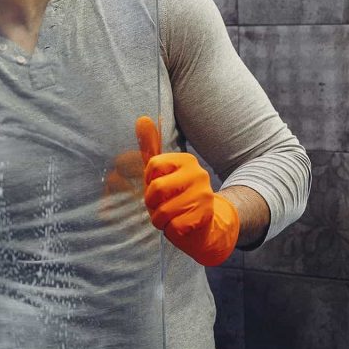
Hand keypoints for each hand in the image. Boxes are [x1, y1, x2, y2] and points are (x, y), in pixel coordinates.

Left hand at [103, 116, 238, 266]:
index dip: (148, 181)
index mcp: (186, 160)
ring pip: (164, 210)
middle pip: (156, 189)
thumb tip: (142, 118)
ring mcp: (205, 195)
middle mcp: (198, 174)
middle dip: (151, 203)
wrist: (203, 224)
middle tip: (160, 205)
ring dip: (160, 219)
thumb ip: (150, 145)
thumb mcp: (161, 170)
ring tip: (169, 217)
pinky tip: (179, 225)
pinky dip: (171, 230)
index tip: (157, 187)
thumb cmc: (176, 194)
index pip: (152, 166)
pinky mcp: (206, 217)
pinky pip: (174, 226)